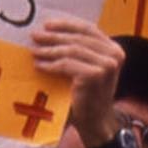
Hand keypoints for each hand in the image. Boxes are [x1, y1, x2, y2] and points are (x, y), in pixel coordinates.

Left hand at [29, 16, 124, 147]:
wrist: (95, 122)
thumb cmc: (86, 97)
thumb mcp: (87, 70)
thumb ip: (80, 53)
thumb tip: (52, 35)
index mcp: (113, 49)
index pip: (88, 29)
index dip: (67, 25)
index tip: (47, 24)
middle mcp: (114, 54)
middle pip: (78, 38)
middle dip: (54, 36)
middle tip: (34, 36)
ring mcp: (107, 64)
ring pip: (72, 50)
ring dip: (49, 50)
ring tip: (34, 51)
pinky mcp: (96, 75)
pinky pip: (67, 65)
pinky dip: (51, 64)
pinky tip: (39, 65)